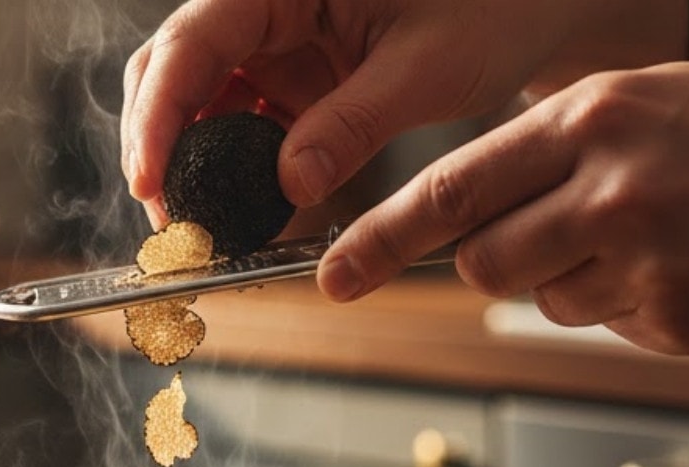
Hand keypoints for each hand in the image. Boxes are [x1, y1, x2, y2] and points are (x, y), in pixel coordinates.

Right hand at [121, 0, 686, 224]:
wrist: (536, 2)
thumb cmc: (496, 5)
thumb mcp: (427, 68)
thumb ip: (351, 125)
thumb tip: (289, 185)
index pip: (193, 41)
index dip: (159, 115)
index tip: (152, 182)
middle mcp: (268, 2)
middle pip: (174, 67)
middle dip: (160, 143)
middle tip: (173, 219)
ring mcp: (276, 39)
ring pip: (197, 97)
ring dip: (193, 160)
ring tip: (206, 223)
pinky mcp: (293, 74)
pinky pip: (239, 119)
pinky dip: (234, 165)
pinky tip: (246, 204)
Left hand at [326, 63, 688, 357]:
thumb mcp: (648, 99)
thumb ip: (553, 148)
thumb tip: (469, 211)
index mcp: (594, 119)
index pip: (451, 191)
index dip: (378, 239)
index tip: (333, 275)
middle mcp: (612, 190)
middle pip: (485, 267)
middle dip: (500, 264)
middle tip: (561, 235)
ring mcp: (650, 262)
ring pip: (547, 304)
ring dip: (580, 283)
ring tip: (659, 238)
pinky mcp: (684, 322)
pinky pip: (613, 330)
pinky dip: (638, 308)